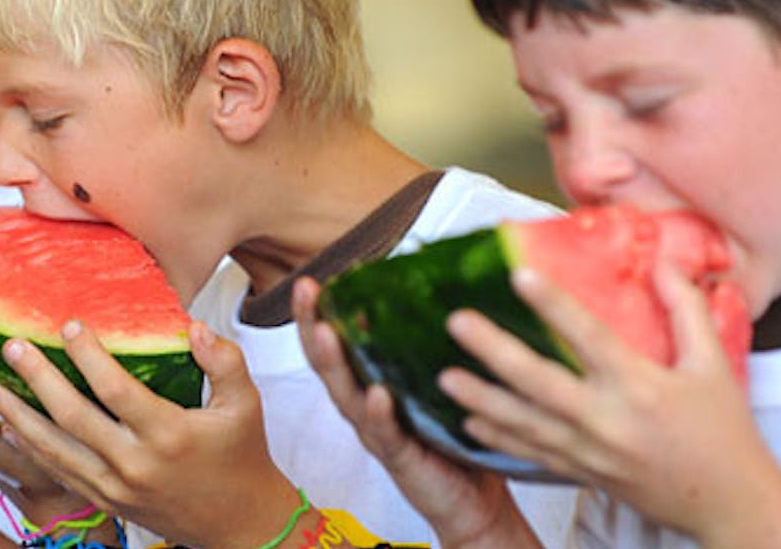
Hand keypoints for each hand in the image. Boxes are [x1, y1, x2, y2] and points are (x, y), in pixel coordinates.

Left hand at [0, 319, 302, 548]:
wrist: (239, 524)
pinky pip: (62, 474)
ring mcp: (117, 488)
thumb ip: (224, 361)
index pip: (116, 390)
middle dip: (38, 380)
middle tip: (13, 347)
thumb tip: (194, 327)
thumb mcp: (246, 404)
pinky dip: (32, 451)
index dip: (88, 356)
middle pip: (74, 418)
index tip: (68, 325)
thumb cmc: (242, 455)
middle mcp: (136, 464)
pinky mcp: (108, 502)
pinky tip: (10, 427)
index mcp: (169, 435)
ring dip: (20, 417)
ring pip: (56, 451)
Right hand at [291, 277, 534, 548]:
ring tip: (325, 331)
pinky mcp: (401, 459)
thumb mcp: (436, 380)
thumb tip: (441, 285)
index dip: (319, 311)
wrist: (475, 501)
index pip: (336, 342)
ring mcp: (378, 433)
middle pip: (328, 363)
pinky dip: (379, 414)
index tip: (312, 278)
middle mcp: (365, 407)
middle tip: (305, 291)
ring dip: (334, 362)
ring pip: (346, 395)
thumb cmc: (454, 437)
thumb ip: (427, 344)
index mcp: (369, 384)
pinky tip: (376, 395)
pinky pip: (386, 435)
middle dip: (312, 324)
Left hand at [438, 264, 780, 541]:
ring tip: (444, 377)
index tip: (519, 275)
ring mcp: (591, 452)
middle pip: (539, 381)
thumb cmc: (723, 432)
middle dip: (493, 351)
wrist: (731, 505)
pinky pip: (532, 455)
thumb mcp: (713, 365)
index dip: (553, 305)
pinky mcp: (584, 474)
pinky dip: (499, 440)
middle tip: (456, 322)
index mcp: (641, 386)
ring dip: (481, 400)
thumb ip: (686, 311)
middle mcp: (609, 420)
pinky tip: (468, 423)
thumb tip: (664, 264)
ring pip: (525, 424)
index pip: (589, 337)